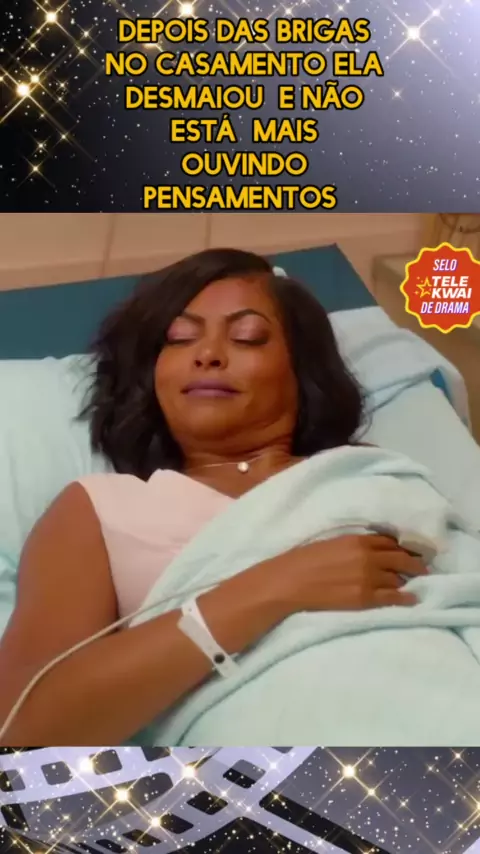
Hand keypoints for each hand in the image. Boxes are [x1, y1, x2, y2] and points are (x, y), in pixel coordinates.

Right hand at [270, 535, 427, 614]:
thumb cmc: (303, 561)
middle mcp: (368, 557)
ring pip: (398, 578)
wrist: (290, 582)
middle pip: (401, 558)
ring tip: (412, 583)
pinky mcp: (365, 598)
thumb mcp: (331, 544)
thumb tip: (368, 552)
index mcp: (357, 540)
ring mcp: (368, 578)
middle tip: (423, 567)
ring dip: (405, 580)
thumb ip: (352, 546)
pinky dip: (406, 598)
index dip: (402, 546)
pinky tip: (412, 599)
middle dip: (414, 563)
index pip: (389, 542)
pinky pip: (393, 597)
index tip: (410, 550)